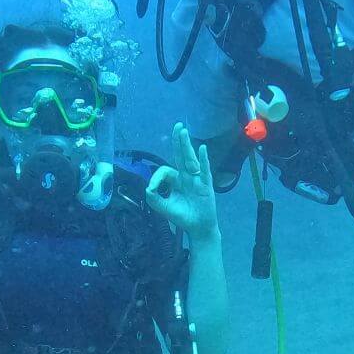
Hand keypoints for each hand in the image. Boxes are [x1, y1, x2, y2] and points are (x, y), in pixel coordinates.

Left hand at [145, 123, 218, 240]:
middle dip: (178, 141)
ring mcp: (197, 179)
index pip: (165, 170)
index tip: (152, 188)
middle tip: (177, 125)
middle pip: (181, 155)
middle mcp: (186, 176)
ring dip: (186, 145)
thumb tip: (147, 188)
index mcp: (176, 180)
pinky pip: (204, 170)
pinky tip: (202, 149)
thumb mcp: (164, 208)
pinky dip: (203, 159)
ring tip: (183, 131)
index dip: (156, 177)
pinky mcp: (205, 185)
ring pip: (190, 159)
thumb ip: (154, 199)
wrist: (198, 227)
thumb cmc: (182, 216)